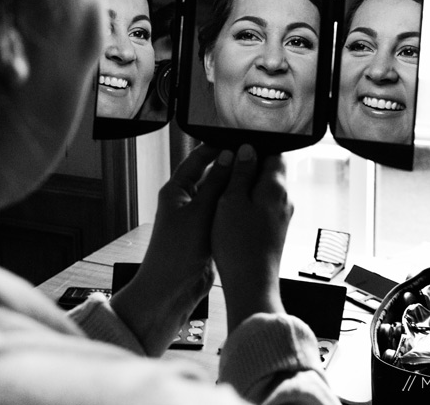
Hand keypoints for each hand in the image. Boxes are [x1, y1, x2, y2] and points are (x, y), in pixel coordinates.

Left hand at [109, 144, 234, 355]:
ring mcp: (196, 217)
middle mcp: (185, 200)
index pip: (197, 158)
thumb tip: (229, 156)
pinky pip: (222, 213)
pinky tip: (252, 202)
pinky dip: (235, 207)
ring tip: (258, 176)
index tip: (238, 139)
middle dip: (230, 167)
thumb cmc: (177, 250)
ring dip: (234, 187)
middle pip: (210, 175)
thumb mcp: (199, 212)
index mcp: (176, 189)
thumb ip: (215, 184)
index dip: (216, 147)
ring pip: (219, 195)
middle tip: (255, 157)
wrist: (171, 289)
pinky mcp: (206, 233)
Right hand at [211, 143, 292, 331]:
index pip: (274, 152)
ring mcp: (281, 216)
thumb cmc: (238, 243)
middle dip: (247, 169)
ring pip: (263, 191)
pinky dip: (247, 206)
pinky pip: (262, 208)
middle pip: (269, 171)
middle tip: (223, 173)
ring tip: (223, 195)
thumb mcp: (231, 200)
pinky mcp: (274, 231)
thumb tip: (248, 149)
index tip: (234, 150)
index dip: (254, 147)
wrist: (250, 285)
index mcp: (275, 187)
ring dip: (245, 189)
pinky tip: (230, 214)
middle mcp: (284, 199)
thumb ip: (240, 173)